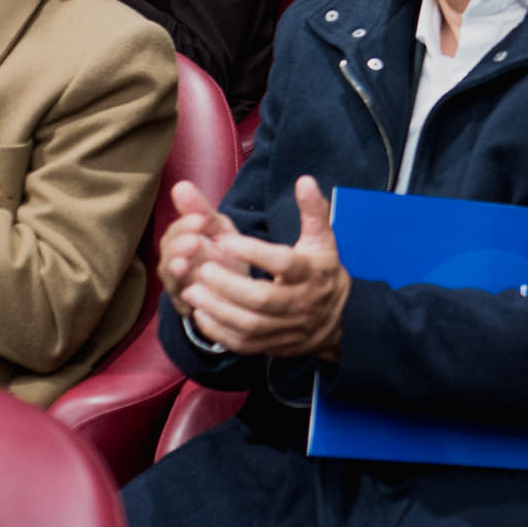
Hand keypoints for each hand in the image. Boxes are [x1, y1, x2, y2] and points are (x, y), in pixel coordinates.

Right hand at [158, 181, 247, 319]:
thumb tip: (180, 185)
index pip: (176, 231)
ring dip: (178, 272)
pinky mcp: (186, 306)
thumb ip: (199, 209)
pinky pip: (184, 303)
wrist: (240, 288)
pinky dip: (187, 298)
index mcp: (182, 239)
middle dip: (180, 247)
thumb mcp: (218, 227)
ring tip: (185, 264)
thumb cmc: (226, 251)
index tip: (201, 219)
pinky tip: (193, 292)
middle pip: (169, 255)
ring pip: (173, 279)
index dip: (186, 225)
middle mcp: (174, 262)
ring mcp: (179, 285)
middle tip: (194, 241)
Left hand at [181, 176, 350, 360]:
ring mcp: (287, 328)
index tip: (227, 240)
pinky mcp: (273, 346)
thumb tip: (303, 180)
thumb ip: (312, 211)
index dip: (255, 253)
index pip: (285, 264)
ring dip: (217, 308)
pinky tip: (200, 313)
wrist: (336, 320)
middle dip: (229, 285)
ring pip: (249, 324)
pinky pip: (243, 344)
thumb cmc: (321, 271)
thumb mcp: (322, 240)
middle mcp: (302, 303)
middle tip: (202, 268)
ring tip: (191, 290)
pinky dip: (219, 331)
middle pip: (263, 299)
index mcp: (313, 273)